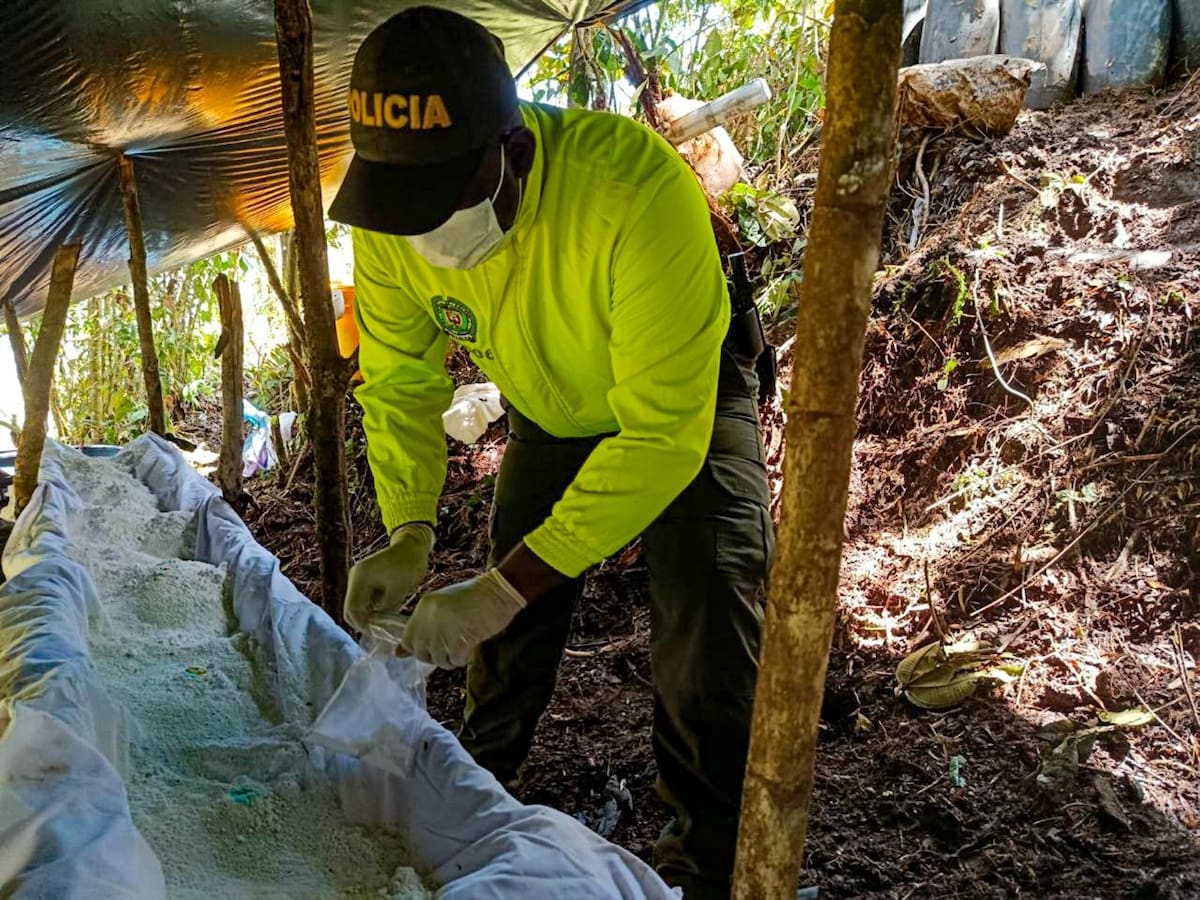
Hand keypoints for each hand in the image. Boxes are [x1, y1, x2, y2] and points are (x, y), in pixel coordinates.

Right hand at [344, 523, 433, 637]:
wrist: (413, 546)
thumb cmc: (408, 564)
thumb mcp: (398, 590)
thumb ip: (385, 609)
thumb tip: (378, 628)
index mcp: (359, 578)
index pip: (351, 610)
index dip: (363, 625)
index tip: (378, 634)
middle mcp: (354, 578)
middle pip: (350, 609)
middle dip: (364, 623)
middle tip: (381, 632)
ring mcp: (358, 579)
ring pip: (357, 606)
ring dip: (368, 617)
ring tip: (384, 625)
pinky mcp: (365, 581)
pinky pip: (364, 600)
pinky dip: (372, 610)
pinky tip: (384, 615)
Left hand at [401, 569, 525, 667]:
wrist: (498, 591)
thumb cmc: (475, 597)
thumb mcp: (444, 606)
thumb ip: (424, 626)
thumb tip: (398, 653)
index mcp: (424, 607)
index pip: (408, 639)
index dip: (418, 649)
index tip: (429, 651)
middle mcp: (429, 619)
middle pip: (422, 653)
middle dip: (435, 656)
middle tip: (451, 647)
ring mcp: (443, 630)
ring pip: (439, 659)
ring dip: (451, 658)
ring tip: (463, 645)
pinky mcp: (458, 640)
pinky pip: (455, 660)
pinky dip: (463, 658)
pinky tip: (470, 646)